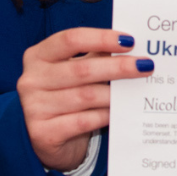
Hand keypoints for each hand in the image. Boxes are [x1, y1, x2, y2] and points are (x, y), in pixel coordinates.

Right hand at [18, 27, 152, 171]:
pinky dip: (105, 115)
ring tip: (138, 90)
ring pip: (85, 97)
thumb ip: (96, 55)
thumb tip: (131, 44)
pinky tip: (120, 112)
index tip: (130, 41)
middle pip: (81, 70)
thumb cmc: (64, 95)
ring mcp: (34, 108)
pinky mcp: (43, 133)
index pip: (70, 39)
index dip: (101, 38)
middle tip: (146, 66)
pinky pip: (83, 121)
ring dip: (115, 93)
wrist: (46, 137)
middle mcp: (31, 80)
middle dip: (118, 67)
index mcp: (37, 56)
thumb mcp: (74, 70)